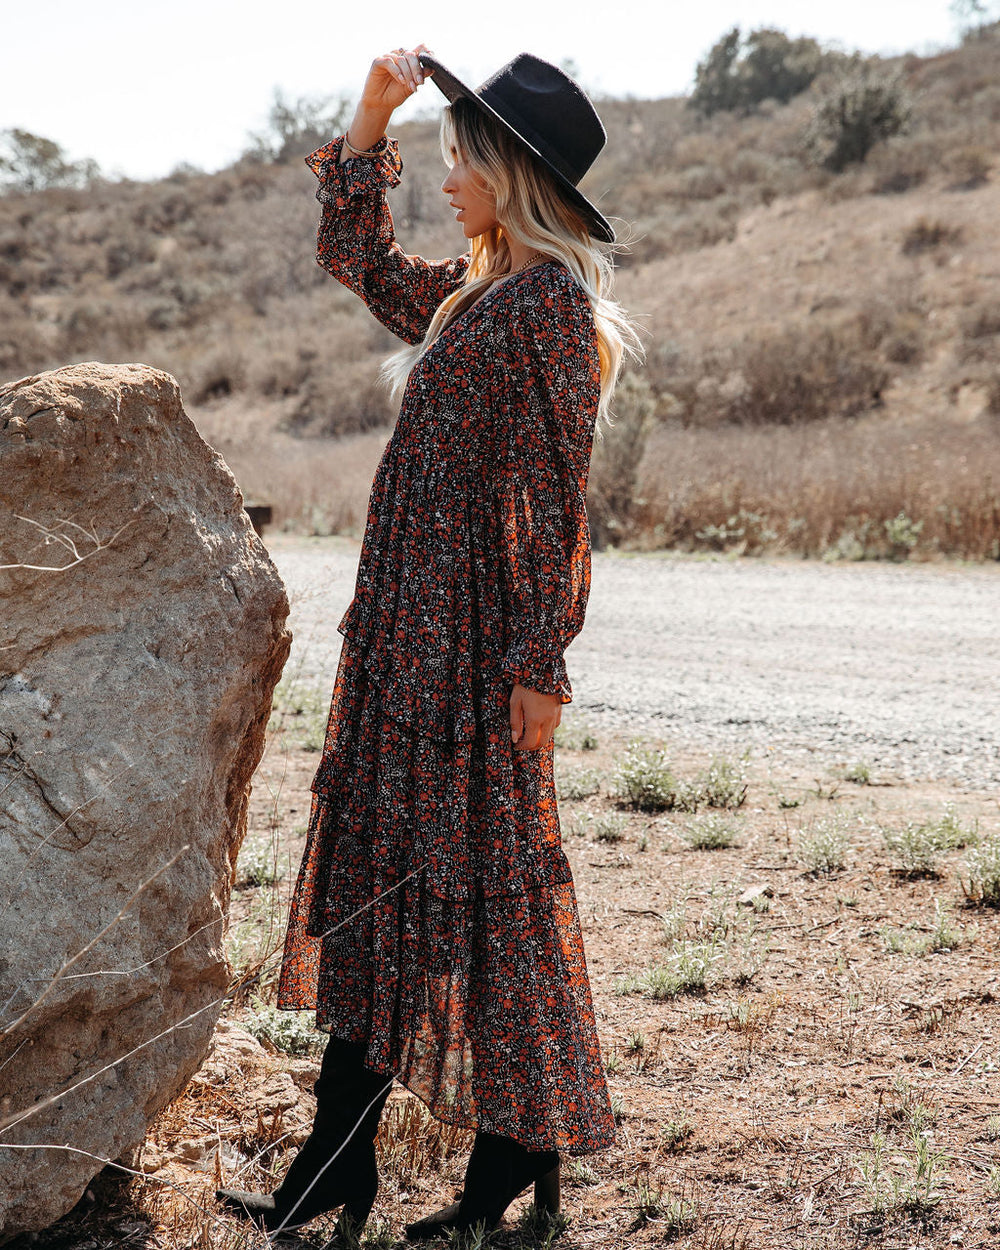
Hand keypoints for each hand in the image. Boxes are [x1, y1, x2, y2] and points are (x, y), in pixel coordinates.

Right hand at [341, 45, 433, 161]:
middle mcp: (399, 56)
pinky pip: (389, 61)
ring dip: (408, 74)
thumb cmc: (395, 94)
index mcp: (409, 60)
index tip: (432, 63)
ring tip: (409, 87)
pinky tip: (400, 81)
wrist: (380, 104)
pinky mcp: (378, 61)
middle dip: (417, 69)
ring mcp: (388, 57)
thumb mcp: (411, 86)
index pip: (420, 49)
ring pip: (402, 59)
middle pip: (411, 54)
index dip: (427, 52)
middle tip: (419, 82)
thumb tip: (432, 68)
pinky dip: (397, 71)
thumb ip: (420, 77)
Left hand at [510, 683, 562, 751]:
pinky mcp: (559, 709)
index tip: (516, 745)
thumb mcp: (515, 702)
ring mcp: (555, 714)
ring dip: (540, 738)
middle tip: (522, 744)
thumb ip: (515, 722)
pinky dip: (548, 730)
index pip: (530, 742)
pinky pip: (555, 725)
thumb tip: (515, 738)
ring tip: (530, 734)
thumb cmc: (524, 685)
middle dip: (532, 746)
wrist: (541, 670)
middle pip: (542, 742)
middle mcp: (548, 719)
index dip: (522, 747)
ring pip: (550, 735)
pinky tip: (540, 725)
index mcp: (535, 719)